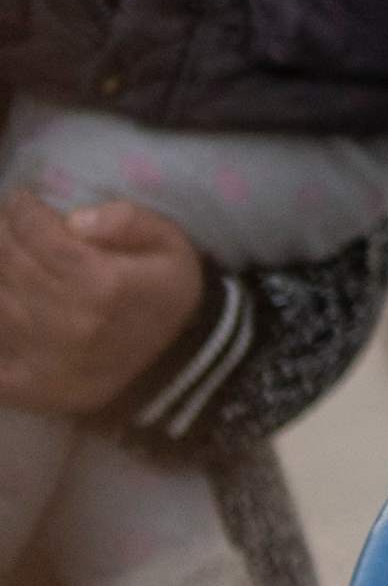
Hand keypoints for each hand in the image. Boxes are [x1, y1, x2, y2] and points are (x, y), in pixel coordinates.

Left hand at [0, 198, 206, 419]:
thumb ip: (130, 220)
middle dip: (1, 234)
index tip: (19, 199)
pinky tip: (5, 297)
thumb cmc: (165, 293)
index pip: (41, 236)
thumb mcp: (171, 244)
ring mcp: (42, 359)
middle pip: (10, 265)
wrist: (173, 363)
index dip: (22, 211)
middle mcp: (69, 321)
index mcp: (104, 284)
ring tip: (5, 255)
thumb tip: (75, 219)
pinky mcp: (25, 386)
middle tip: (5, 222)